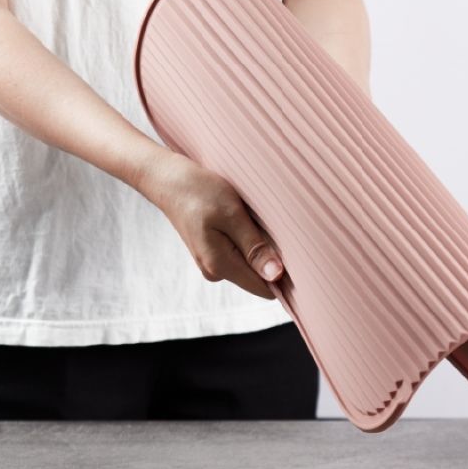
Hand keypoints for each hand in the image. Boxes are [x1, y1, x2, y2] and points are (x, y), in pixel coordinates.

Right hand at [137, 148, 284, 298]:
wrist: (167, 179)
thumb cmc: (199, 190)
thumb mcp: (231, 214)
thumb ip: (254, 247)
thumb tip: (276, 276)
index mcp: (221, 265)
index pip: (265, 289)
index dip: (286, 277)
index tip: (300, 257)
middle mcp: (215, 271)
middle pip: (260, 277)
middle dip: (274, 258)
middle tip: (277, 227)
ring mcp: (212, 263)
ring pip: (251, 264)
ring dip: (261, 246)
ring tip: (258, 220)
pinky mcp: (212, 252)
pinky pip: (241, 254)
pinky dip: (250, 240)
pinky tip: (246, 220)